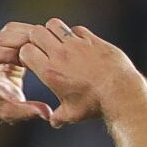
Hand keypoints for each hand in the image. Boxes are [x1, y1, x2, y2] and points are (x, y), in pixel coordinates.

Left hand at [0, 22, 55, 125]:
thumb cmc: (0, 109)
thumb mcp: (13, 114)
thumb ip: (28, 111)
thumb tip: (47, 114)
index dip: (17, 52)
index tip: (35, 58)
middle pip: (4, 36)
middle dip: (27, 38)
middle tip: (48, 46)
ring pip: (10, 30)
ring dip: (29, 33)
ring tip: (47, 43)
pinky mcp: (0, 43)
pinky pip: (14, 31)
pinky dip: (28, 33)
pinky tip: (42, 42)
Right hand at [17, 18, 140, 126]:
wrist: (121, 93)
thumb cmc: (95, 104)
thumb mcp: (73, 114)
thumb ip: (59, 117)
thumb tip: (54, 121)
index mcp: (50, 71)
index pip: (25, 50)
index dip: (26, 54)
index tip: (33, 61)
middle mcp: (60, 54)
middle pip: (36, 32)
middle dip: (36, 39)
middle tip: (42, 49)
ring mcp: (77, 44)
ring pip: (54, 24)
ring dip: (52, 31)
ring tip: (58, 43)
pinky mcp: (92, 40)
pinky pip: (76, 29)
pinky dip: (74, 34)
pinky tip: (79, 46)